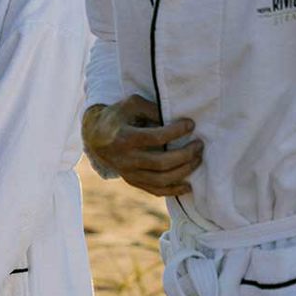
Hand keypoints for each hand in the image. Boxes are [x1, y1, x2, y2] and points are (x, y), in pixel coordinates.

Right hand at [82, 95, 202, 196]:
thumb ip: (152, 109)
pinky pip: (155, 191)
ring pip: (161, 180)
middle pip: (161, 162)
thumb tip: (175, 119)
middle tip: (199, 144)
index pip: (155, 137)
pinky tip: (188, 185)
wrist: (95, 137)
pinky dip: (173, 190)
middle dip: (185, 154)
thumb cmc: (118, 116)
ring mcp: (129, 173)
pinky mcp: (133, 181)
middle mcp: (126, 159)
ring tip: (197, 159)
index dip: (176, 131)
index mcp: (124, 137)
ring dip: (184, 171)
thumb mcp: (131, 104)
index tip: (191, 124)